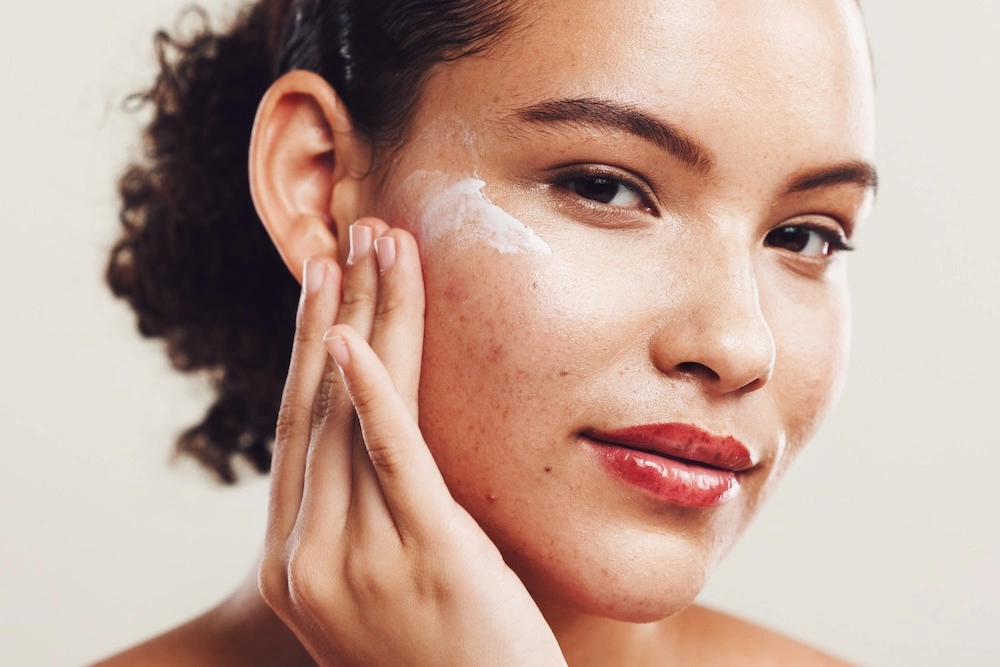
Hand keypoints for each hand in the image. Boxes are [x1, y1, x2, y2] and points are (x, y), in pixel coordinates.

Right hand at [258, 219, 566, 665]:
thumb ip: (370, 518)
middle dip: (336, 313)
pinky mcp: (424, 559)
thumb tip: (378, 444)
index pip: (298, 432)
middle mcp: (309, 560)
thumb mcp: (387, 585)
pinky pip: (390, 459)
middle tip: (351, 237)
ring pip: (353, 416)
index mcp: (294, 564)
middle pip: (319, 407)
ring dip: (367, 321)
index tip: (325, 283)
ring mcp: (359, 562)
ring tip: (377, 246)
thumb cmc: (448, 658)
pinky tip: (354, 339)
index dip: (308, 347)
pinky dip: (370, 393)